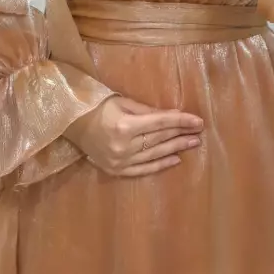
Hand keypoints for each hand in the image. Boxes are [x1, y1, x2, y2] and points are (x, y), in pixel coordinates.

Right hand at [64, 95, 203, 177]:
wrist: (73, 123)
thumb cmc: (99, 107)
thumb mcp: (123, 103)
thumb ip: (147, 112)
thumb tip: (172, 116)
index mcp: (125, 126)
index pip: (160, 123)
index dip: (181, 121)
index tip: (198, 121)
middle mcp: (124, 146)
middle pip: (159, 139)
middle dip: (181, 134)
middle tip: (199, 132)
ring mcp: (120, 161)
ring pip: (154, 155)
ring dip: (175, 149)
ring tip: (192, 144)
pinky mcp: (116, 170)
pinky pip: (142, 169)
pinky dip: (160, 166)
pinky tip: (175, 160)